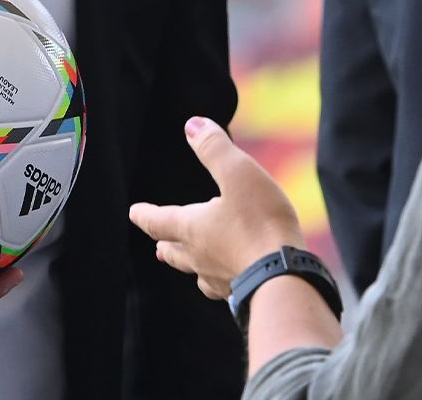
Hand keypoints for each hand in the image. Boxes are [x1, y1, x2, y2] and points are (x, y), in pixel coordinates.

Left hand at [128, 116, 303, 299]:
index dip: (146, 214)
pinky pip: (227, 290)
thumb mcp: (238, 173)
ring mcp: (223, 280)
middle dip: (167, 245)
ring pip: (200, 274)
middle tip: (159, 247)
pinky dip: (222, 282)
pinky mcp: (246, 296)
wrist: (288, 280)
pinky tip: (231, 284)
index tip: (134, 213)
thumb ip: (214, 148)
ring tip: (192, 269)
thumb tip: (192, 125)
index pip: (159, 220)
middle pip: (176, 252)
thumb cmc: (260, 222)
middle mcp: (201, 257)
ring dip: (191, 266)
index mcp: (192, 228)